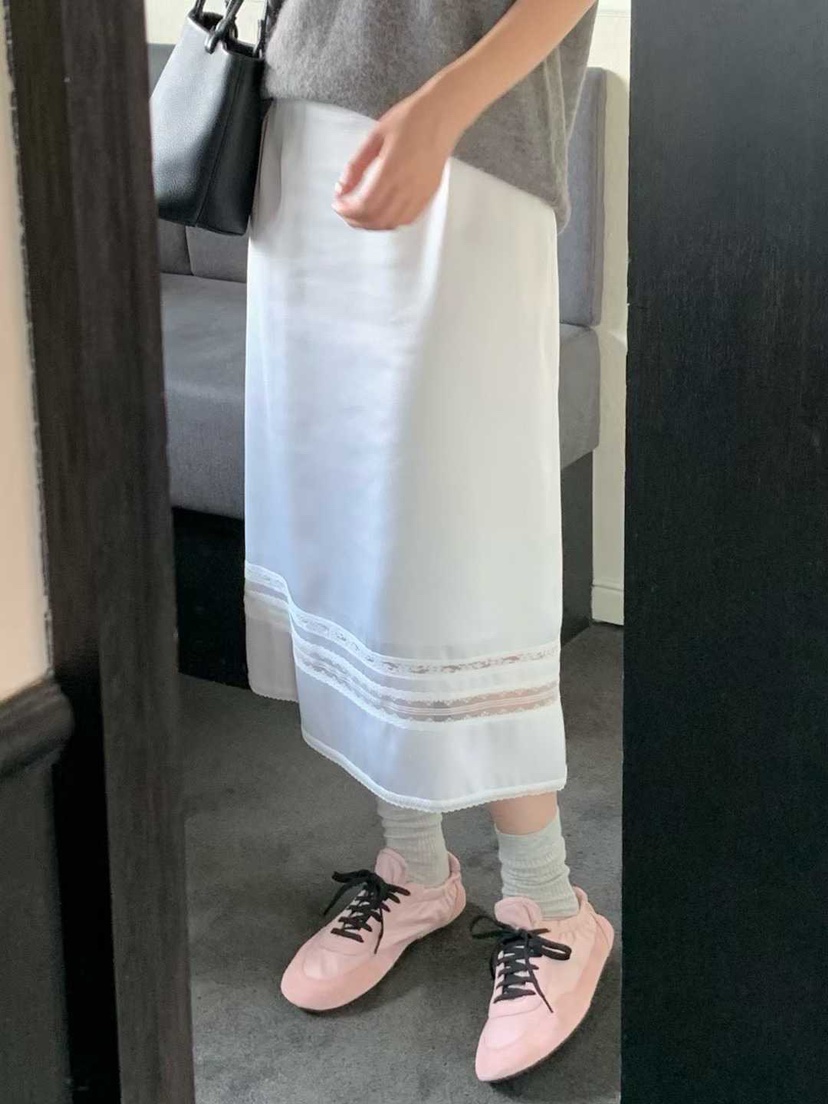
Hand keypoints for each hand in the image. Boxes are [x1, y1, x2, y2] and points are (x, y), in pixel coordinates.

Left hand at [332, 84, 467, 230]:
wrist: (442, 115)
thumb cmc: (409, 120)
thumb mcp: (375, 137)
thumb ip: (356, 165)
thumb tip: (342, 188)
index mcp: (392, 170)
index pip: (364, 205)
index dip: (347, 210)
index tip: (337, 204)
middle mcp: (408, 187)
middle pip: (377, 219)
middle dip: (355, 220)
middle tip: (344, 211)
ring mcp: (420, 193)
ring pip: (392, 223)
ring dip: (372, 224)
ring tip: (360, 214)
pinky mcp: (429, 194)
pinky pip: (407, 219)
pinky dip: (390, 222)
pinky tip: (381, 212)